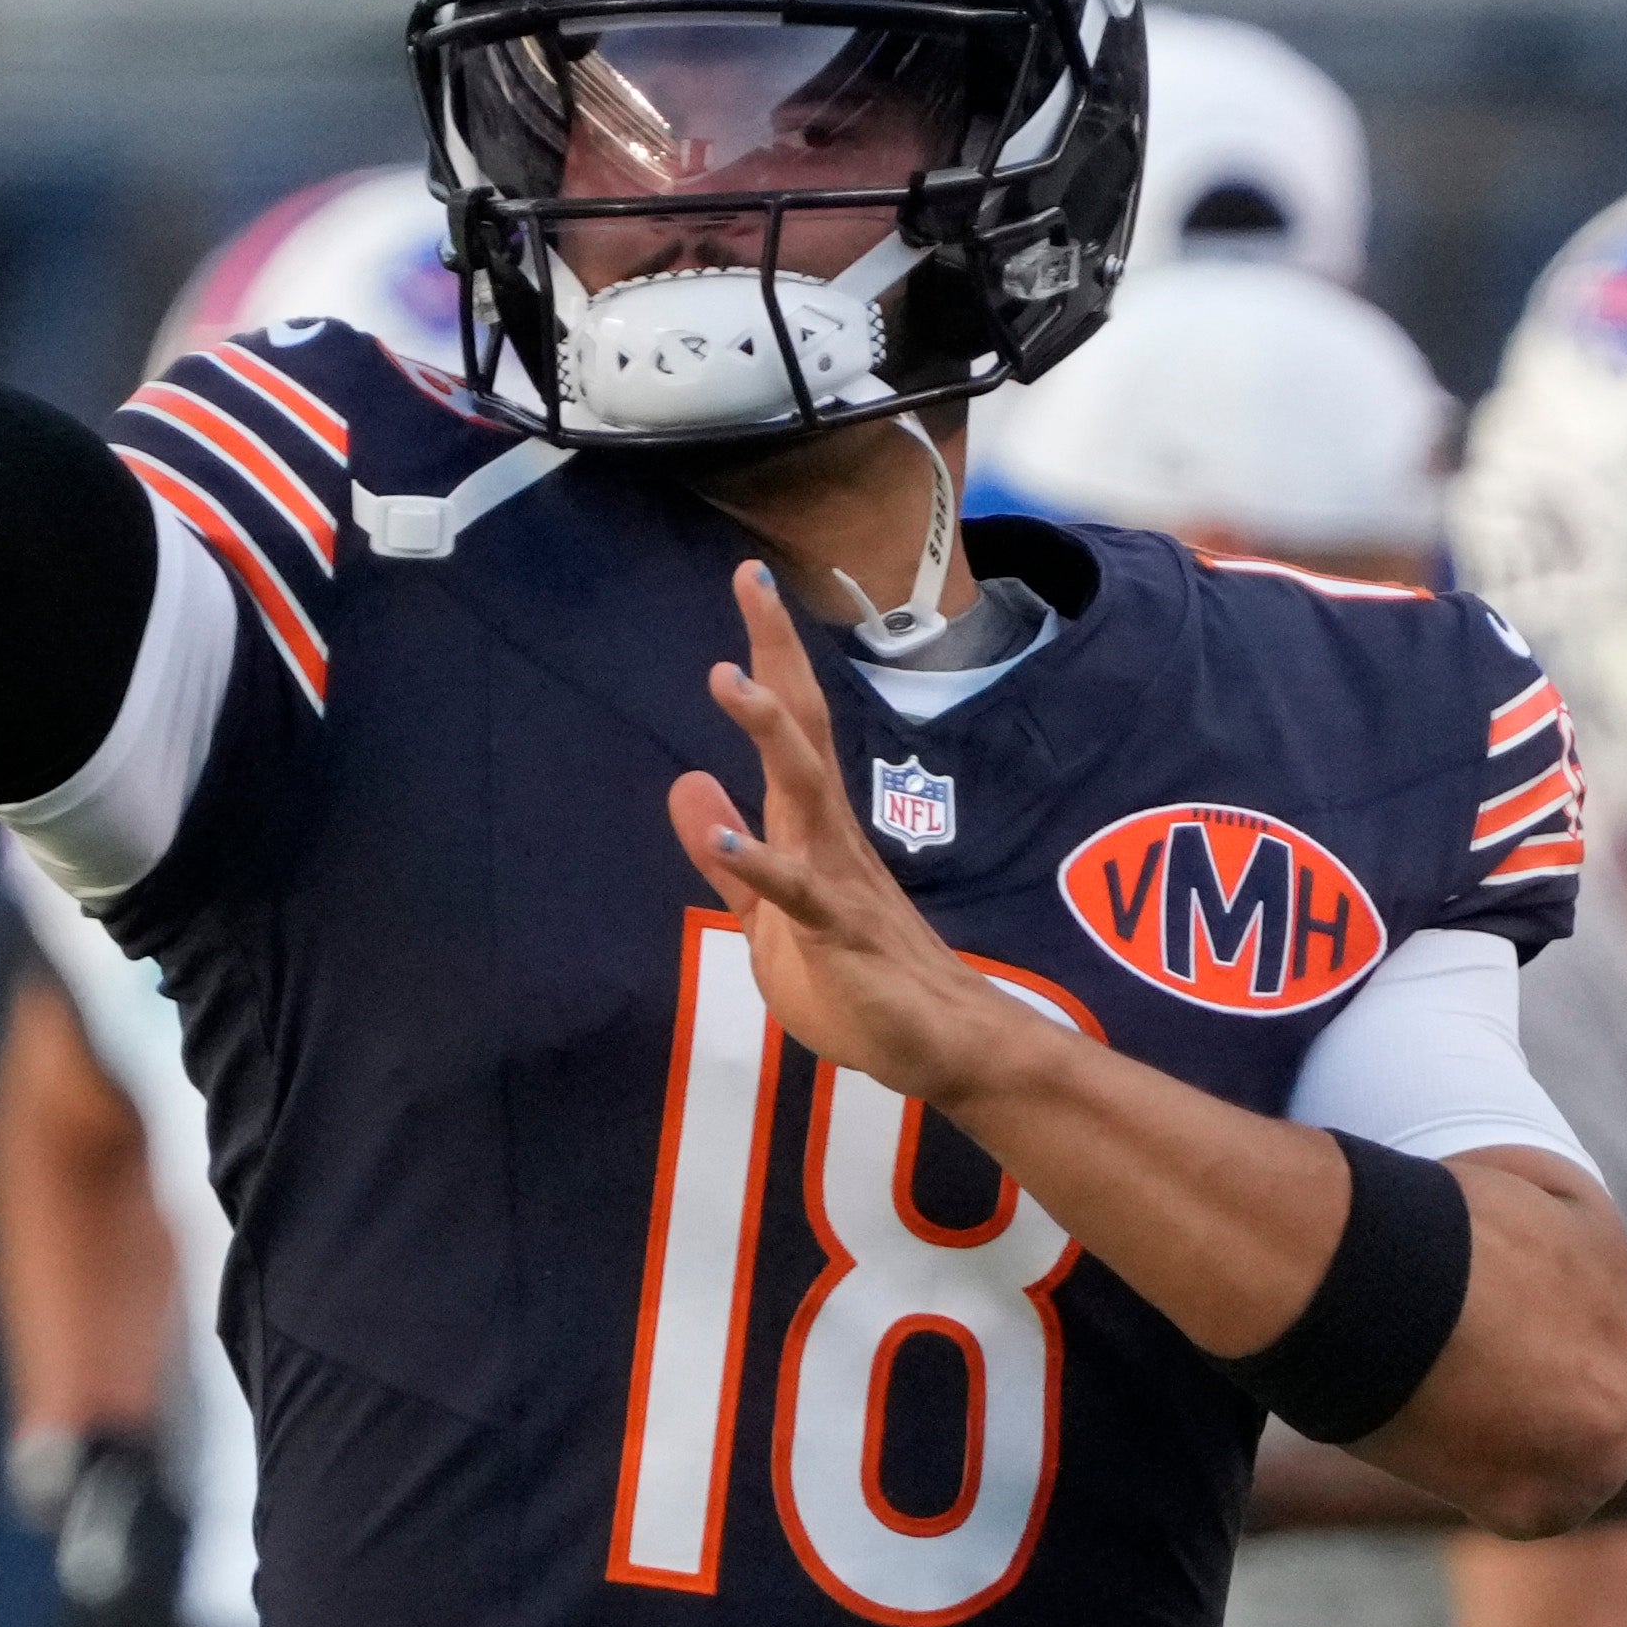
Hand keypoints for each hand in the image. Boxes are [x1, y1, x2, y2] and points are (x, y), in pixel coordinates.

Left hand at [665, 562, 1017, 1105]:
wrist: (939, 1045)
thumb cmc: (859, 979)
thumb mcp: (767, 915)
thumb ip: (728, 854)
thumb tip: (688, 780)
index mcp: (809, 824)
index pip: (789, 722)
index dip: (767, 654)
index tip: (749, 581)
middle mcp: (827, 834)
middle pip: (802, 728)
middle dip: (775, 655)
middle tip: (750, 582)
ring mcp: (837, 878)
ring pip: (804, 789)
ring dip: (767, 734)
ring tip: (726, 680)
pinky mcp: (839, 933)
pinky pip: (796, 892)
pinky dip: (757, 862)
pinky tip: (719, 835)